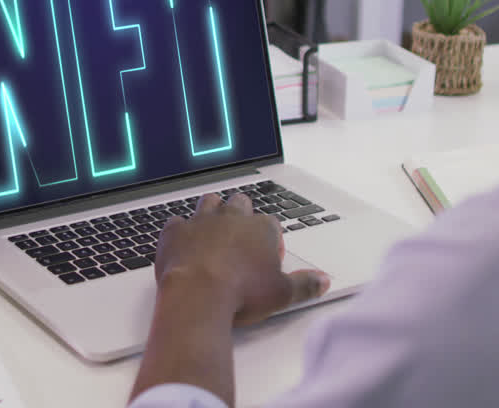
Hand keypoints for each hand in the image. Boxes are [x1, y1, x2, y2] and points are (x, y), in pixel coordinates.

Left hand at [155, 193, 329, 326]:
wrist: (198, 296)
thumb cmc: (242, 293)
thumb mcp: (283, 294)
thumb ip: (304, 285)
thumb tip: (322, 281)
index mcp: (260, 229)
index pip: (271, 224)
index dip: (270, 239)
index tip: (267, 256)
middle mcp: (232, 218)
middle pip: (240, 203)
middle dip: (241, 214)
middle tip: (241, 239)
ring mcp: (201, 222)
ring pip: (209, 202)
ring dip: (212, 212)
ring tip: (213, 232)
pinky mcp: (175, 231)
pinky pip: (177, 222)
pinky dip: (180, 231)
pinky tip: (182, 244)